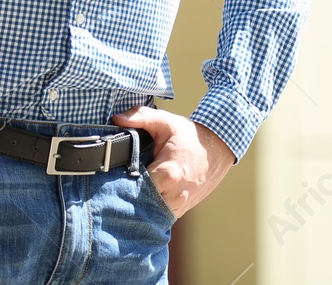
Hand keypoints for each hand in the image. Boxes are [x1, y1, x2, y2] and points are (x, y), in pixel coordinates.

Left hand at [111, 105, 234, 218]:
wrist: (219, 149)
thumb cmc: (190, 136)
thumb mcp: (166, 122)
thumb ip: (140, 117)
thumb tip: (116, 118)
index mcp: (168, 174)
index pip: (134, 188)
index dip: (120, 182)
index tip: (112, 175)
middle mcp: (174, 195)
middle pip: (140, 204)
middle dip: (128, 196)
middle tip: (115, 185)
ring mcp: (179, 205)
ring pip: (150, 213)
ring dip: (140, 205)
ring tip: (129, 192)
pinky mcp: (182, 210)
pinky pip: (160, 215)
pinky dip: (151, 209)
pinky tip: (144, 198)